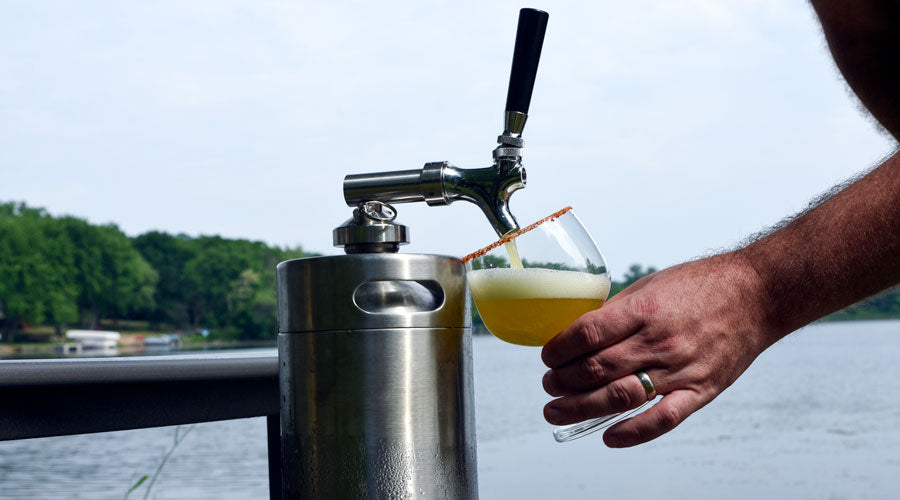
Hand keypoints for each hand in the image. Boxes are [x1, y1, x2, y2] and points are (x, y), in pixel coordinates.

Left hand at [541, 251, 777, 446]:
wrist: (758, 295)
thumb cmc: (702, 286)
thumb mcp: (651, 284)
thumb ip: (617, 311)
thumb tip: (580, 332)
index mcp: (644, 311)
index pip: (587, 334)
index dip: (558, 349)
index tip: (547, 356)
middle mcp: (659, 342)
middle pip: (596, 369)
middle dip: (562, 380)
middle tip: (548, 384)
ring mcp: (680, 370)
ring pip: (620, 397)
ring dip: (581, 407)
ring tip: (556, 410)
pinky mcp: (700, 392)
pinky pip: (662, 419)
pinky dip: (632, 433)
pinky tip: (607, 437)